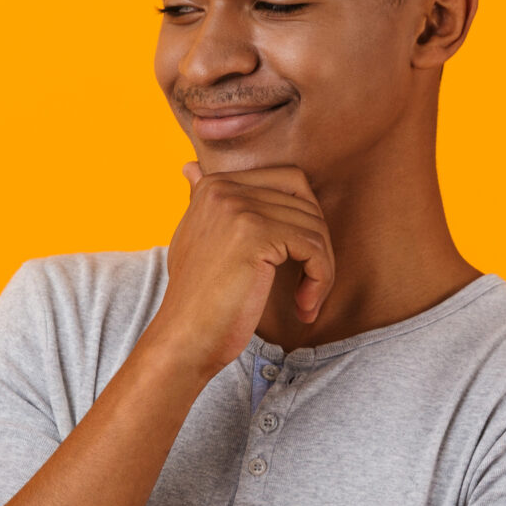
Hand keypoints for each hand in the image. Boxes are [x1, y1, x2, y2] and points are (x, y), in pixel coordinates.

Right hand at [145, 162, 333, 377]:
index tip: (296, 266)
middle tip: (311, 281)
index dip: (302, 224)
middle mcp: (223, 188)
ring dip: (321, 269)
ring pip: (314, 226)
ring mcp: (238, 208)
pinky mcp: (255, 234)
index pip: (287, 183)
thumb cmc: (197, 300)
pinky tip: (303, 306)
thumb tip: (191, 166)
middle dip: (317, 243)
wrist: (184, 339)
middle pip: (305, 201)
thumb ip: (204, 204)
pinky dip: (321, 279)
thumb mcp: (195, 240)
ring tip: (306, 300)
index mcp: (212, 185)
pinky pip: (314, 247)